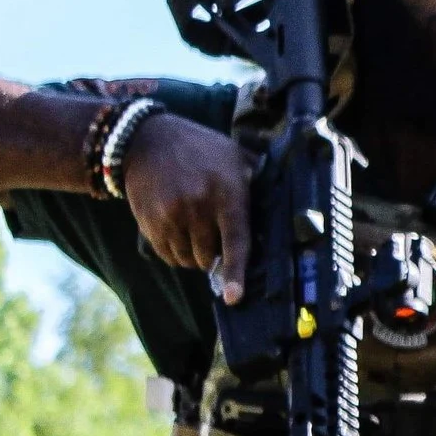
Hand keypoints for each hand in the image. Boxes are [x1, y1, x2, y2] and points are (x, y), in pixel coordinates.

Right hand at [121, 114, 255, 300]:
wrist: (147, 139)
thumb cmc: (201, 149)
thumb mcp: (236, 156)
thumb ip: (258, 180)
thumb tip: (288, 201)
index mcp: (227, 193)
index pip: (236, 242)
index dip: (235, 273)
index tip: (233, 296)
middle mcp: (198, 207)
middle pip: (210, 256)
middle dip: (216, 253)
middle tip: (215, 232)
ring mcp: (171, 216)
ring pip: (188, 260)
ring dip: (195, 254)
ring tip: (196, 228)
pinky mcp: (150, 223)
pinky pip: (168, 255)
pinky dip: (176, 252)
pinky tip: (178, 230)